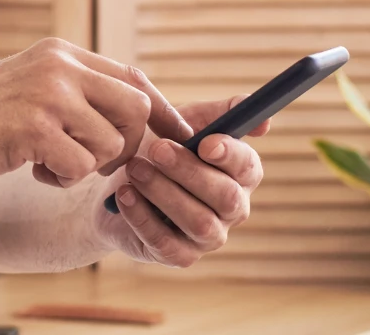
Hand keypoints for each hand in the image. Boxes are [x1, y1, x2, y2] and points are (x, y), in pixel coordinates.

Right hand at [0, 39, 190, 187]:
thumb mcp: (30, 87)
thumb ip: (75, 90)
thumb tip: (138, 111)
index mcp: (60, 52)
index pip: (134, 78)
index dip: (161, 112)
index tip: (175, 141)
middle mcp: (58, 65)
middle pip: (137, 108)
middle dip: (128, 145)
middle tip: (96, 162)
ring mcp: (47, 93)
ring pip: (112, 142)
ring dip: (88, 166)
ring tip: (49, 163)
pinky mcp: (34, 126)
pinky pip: (81, 166)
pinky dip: (62, 178)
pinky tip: (32, 169)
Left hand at [94, 96, 266, 267]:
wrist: (111, 185)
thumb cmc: (156, 149)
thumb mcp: (183, 122)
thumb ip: (217, 113)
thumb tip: (257, 114)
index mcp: (239, 174)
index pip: (249, 167)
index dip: (231, 155)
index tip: (205, 143)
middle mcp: (232, 208)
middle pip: (225, 196)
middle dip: (189, 171)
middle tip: (155, 148)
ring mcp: (209, 236)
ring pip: (198, 222)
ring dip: (163, 192)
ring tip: (134, 169)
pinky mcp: (180, 256)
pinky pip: (166, 243)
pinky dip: (142, 217)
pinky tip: (123, 194)